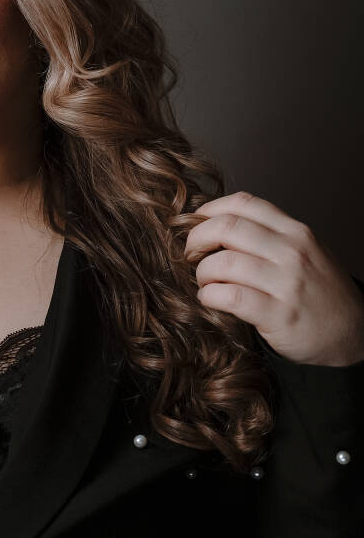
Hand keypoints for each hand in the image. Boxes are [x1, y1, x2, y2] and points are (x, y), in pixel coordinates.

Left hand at [185, 191, 363, 366]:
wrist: (353, 333)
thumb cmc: (320, 293)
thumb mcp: (305, 251)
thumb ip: (268, 236)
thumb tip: (217, 224)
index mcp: (295, 231)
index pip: (243, 203)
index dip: (210, 211)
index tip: (196, 224)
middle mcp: (292, 251)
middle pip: (227, 228)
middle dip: (196, 239)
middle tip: (190, 254)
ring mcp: (287, 283)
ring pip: (223, 263)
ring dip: (202, 272)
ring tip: (205, 281)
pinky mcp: (278, 314)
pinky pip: (229, 296)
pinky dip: (209, 296)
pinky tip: (210, 299)